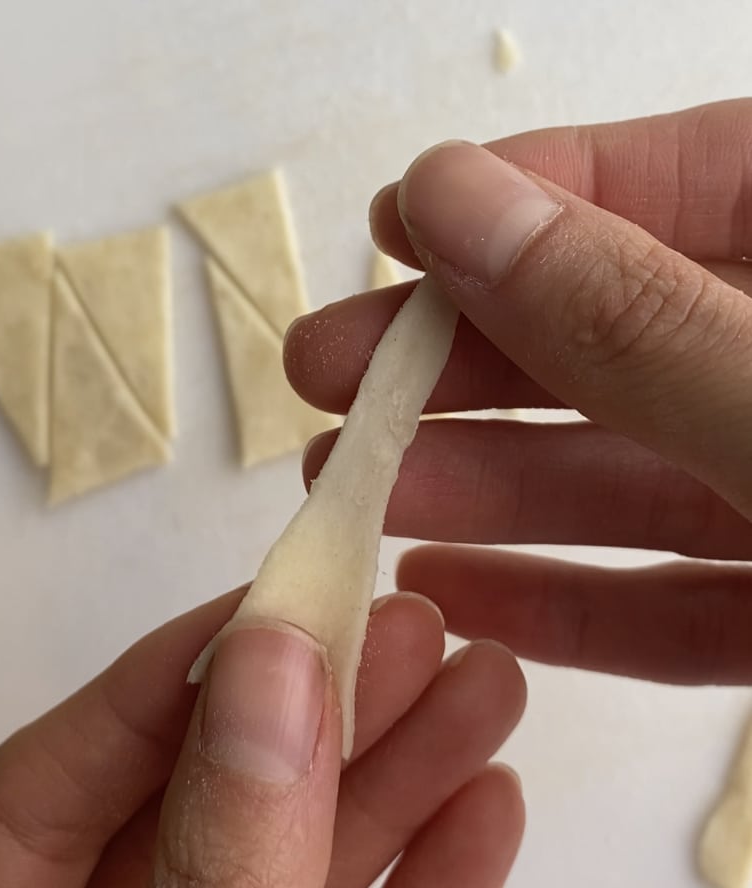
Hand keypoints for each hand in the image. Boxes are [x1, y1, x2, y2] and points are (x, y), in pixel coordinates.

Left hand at [0, 589, 523, 886]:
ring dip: (404, 771)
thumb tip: (273, 665)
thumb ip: (221, 844)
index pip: (69, 764)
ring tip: (487, 682)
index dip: (185, 664)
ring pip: (304, 853)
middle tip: (420, 616)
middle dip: (328, 699)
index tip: (289, 595)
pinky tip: (486, 803)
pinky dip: (430, 875)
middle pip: (214, 789)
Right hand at [285, 98, 751, 685]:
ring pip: (629, 481)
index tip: (401, 220)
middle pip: (624, 341)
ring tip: (353, 486)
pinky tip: (453, 592)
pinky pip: (670, 605)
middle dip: (466, 356)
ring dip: (482, 484)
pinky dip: (564, 602)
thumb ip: (636, 319)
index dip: (536, 189)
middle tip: (330, 367)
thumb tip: (464, 201)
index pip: (696, 179)